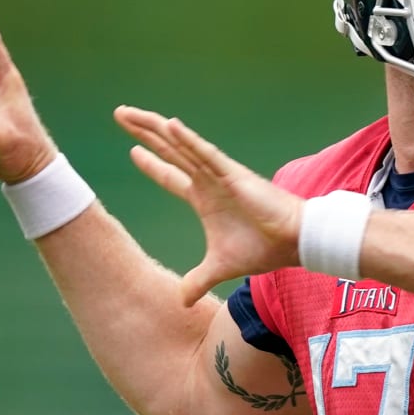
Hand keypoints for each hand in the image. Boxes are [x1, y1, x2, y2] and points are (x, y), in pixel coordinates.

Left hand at [114, 105, 303, 306]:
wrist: (293, 242)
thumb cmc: (262, 248)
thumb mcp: (220, 267)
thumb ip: (198, 281)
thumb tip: (181, 301)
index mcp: (203, 197)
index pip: (171, 175)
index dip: (151, 164)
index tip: (132, 150)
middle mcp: (208, 180)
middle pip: (168, 150)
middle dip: (143, 132)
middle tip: (120, 114)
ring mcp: (219, 174)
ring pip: (180, 145)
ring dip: (155, 128)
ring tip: (130, 113)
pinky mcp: (232, 175)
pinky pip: (206, 154)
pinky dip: (188, 140)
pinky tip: (169, 125)